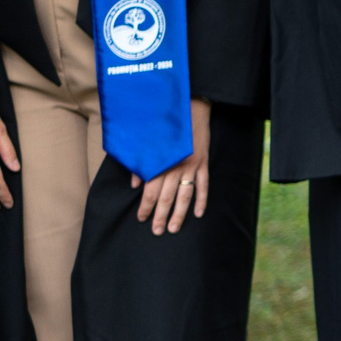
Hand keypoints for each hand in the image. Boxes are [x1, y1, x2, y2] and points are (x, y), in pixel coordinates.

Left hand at [131, 99, 212, 234]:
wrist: (190, 110)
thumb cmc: (166, 127)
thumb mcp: (149, 142)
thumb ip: (142, 164)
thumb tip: (137, 184)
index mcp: (160, 163)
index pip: (151, 192)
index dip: (146, 207)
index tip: (142, 218)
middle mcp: (175, 167)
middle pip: (166, 197)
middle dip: (160, 216)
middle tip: (157, 231)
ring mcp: (191, 167)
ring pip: (184, 196)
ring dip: (179, 214)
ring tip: (174, 228)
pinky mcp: (203, 164)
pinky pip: (203, 186)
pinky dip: (202, 200)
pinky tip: (199, 213)